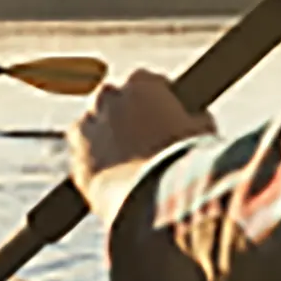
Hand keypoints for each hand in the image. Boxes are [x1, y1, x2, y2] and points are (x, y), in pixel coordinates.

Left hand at [67, 69, 216, 220]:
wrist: (156, 198)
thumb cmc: (185, 162)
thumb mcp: (203, 131)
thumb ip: (193, 117)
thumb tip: (195, 119)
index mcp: (142, 83)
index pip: (145, 82)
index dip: (155, 100)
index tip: (161, 114)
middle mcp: (110, 96)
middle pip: (114, 99)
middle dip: (125, 113)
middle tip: (141, 138)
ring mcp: (90, 123)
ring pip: (94, 124)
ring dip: (104, 135)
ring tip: (124, 160)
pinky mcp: (77, 154)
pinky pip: (81, 152)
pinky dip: (91, 159)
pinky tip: (107, 174)